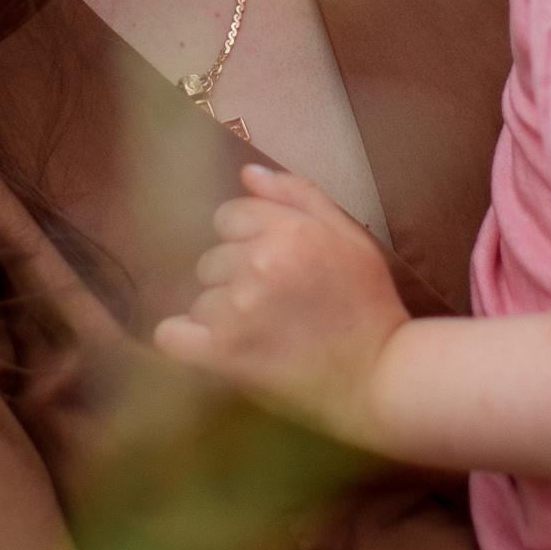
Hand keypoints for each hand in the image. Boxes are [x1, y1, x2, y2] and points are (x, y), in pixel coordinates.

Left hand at [154, 163, 412, 449]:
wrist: (379, 377)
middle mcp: (258, 263)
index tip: (274, 268)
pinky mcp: (222, 353)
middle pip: (211, 258)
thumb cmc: (368, 305)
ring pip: (199, 298)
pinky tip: (214, 347)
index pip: (229, 216)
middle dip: (235, 278)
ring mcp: (237, 309)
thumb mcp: (350, 237)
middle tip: (274, 306)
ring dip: (221, 315)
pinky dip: (186, 340)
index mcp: (289, 230)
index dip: (249, 240)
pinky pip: (171, 334)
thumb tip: (247, 173)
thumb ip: (299, 196)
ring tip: (262, 334)